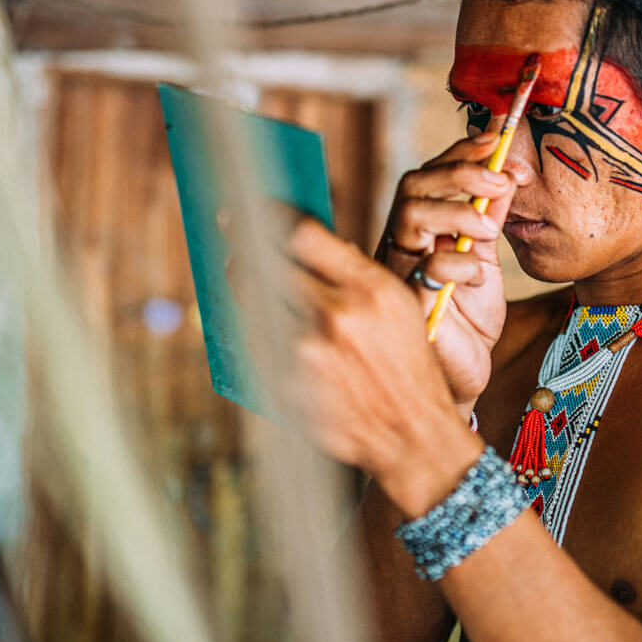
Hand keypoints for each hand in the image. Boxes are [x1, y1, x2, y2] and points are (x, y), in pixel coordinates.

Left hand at [237, 210, 483, 516]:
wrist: (412, 433)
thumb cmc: (407, 364)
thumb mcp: (398, 305)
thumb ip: (353, 271)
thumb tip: (302, 241)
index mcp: (369, 290)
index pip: (301, 235)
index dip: (269, 215)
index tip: (251, 208)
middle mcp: (335, 317)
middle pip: (264, 264)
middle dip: (242, 244)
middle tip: (230, 231)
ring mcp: (306, 356)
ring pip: (251, 303)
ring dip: (242, 284)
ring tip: (240, 274)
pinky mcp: (287, 387)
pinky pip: (254, 344)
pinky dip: (252, 327)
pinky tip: (257, 320)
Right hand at [377, 132, 516, 411]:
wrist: (468, 372)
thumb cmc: (471, 316)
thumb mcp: (487, 256)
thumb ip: (491, 216)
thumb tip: (508, 168)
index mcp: (420, 227)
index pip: (430, 174)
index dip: (461, 151)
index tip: (498, 139)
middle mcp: (403, 243)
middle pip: (413, 185)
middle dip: (459, 173)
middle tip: (502, 180)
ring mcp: (400, 272)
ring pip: (408, 215)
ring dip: (458, 210)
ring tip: (492, 226)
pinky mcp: (410, 306)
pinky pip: (425, 270)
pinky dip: (458, 262)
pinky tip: (479, 275)